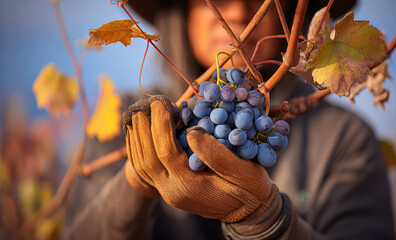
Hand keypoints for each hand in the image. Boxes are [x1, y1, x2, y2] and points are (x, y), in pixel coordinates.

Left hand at [123, 95, 279, 222]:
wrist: (247, 211)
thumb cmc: (249, 189)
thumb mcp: (243, 171)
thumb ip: (217, 154)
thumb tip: (191, 131)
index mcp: (189, 186)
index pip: (166, 151)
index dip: (161, 124)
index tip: (160, 101)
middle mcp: (172, 191)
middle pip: (146, 157)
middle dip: (143, 127)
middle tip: (143, 103)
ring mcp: (166, 191)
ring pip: (140, 163)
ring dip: (137, 136)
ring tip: (139, 113)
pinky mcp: (166, 187)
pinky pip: (144, 167)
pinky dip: (139, 146)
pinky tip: (142, 130)